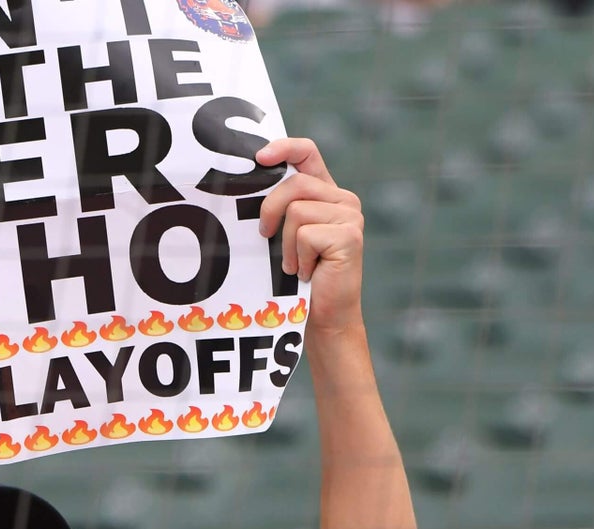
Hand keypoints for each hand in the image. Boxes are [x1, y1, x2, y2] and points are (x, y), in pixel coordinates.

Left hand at [256, 138, 364, 336]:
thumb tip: (244, 188)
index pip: (308, 153)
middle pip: (295, 184)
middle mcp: (343, 200)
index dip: (284, 148)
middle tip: (264, 236)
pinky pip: (305, 235)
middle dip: (270, 209)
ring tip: (294, 265)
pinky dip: (298, 258)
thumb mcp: (285, 237)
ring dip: (285, 244)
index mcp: (326, 194)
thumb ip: (278, 210)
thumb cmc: (299, 277)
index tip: (259, 157)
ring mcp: (350, 216)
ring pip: (297, 211)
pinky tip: (308, 273)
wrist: (324, 315)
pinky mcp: (350, 236)